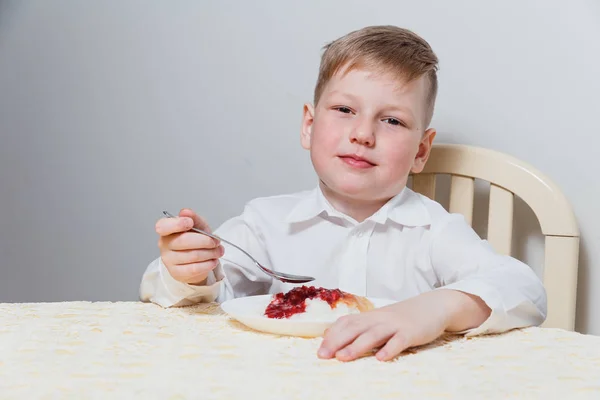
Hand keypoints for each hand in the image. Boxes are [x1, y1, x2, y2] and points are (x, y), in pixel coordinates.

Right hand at [155, 208, 223, 284]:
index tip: (190, 223)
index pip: (163, 226)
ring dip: (210, 253)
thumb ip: (194, 218)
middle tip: (216, 241)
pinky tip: (213, 261)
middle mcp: (164, 244)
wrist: (195, 261)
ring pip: (192, 255)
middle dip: (205, 240)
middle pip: (184, 241)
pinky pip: (194, 269)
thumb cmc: (195, 240)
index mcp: (166, 230)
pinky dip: (207, 264)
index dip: (177, 224)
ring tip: (218, 251)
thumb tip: (185, 212)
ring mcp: (168, 260)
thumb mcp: (198, 226)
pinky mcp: (176, 273)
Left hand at [317, 290, 489, 361]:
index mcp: (371, 317)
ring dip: (356, 346)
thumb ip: (364, 329)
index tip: (320, 349)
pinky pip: (399, 341)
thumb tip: (340, 340)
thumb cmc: (404, 317)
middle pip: (354, 328)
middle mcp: (379, 319)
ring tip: (343, 358)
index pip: (346, 323)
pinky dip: (389, 349)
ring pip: (373, 334)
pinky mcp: (411, 333)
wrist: (433, 306)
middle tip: (323, 356)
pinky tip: (381, 358)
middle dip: (337, 342)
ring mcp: (395, 325)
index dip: (332, 335)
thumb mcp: (382, 320)